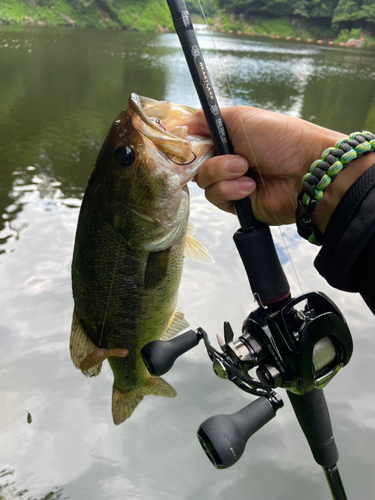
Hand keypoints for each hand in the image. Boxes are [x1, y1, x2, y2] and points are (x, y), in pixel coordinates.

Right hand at [186, 106, 344, 226]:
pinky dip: (231, 191)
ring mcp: (231, 182)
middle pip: (195, 164)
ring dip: (223, 174)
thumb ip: (206, 119)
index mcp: (227, 137)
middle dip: (211, 161)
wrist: (305, 171)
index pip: (195, 141)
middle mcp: (227, 159)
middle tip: (235, 157)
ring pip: (204, 182)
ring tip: (247, 170)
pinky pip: (216, 198)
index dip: (188, 145)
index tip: (186, 145)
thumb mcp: (240, 117)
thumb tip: (181, 126)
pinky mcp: (236, 204)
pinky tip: (251, 187)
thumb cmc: (278, 138)